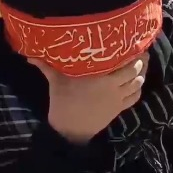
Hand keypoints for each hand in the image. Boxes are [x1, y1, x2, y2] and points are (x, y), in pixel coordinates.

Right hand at [28, 54, 148, 144]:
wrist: (69, 130)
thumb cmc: (63, 102)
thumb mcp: (56, 81)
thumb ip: (46, 66)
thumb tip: (30, 56)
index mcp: (101, 78)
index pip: (124, 63)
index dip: (133, 53)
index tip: (134, 42)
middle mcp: (113, 87)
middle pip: (135, 71)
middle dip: (141, 61)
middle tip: (141, 51)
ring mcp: (117, 99)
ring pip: (138, 84)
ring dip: (142, 74)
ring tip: (143, 63)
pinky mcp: (118, 109)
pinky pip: (134, 97)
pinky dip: (138, 89)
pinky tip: (137, 82)